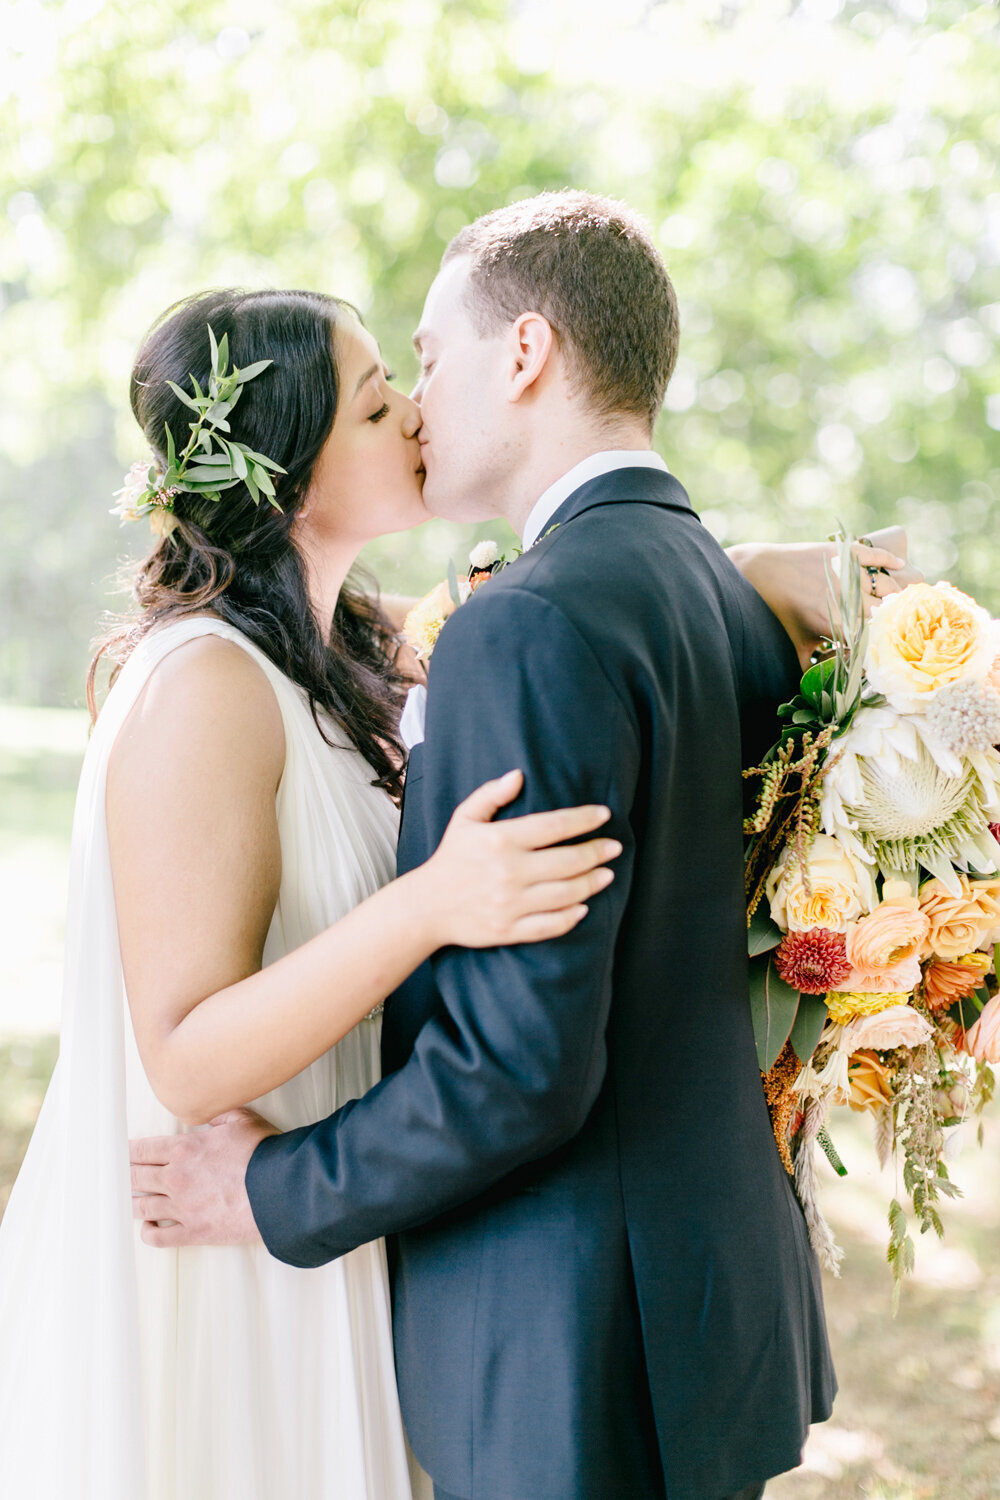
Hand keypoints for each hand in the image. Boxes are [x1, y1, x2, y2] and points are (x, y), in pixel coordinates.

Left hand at [130, 1107, 278, 1247]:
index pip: (142, 1150)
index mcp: (184, 1149)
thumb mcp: (242, 1120)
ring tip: (130, 1200)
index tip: (121, 1152)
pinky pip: (159, 1237)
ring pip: (142, 1206)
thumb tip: (209, 1118)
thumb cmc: (263, 1153)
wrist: (280, 1189)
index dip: (128, 1151)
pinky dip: (148, 1232)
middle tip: (119, 1174)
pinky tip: (148, 1226)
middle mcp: (176, 1178)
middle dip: (125, 1174)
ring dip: (133, 1202)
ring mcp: (182, 1208)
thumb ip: (220, 1116)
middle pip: (136, 1177)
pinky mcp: (193, 1232)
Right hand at [418, 769, 620, 949]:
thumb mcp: (464, 819)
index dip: (584, 819)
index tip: (604, 815)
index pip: (554, 826)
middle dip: (597, 852)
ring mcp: (509, 904)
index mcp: (500, 840)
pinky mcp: (508, 930)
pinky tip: (584, 906)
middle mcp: (508, 872)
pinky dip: (572, 916)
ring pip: (565, 894)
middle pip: (568, 861)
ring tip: (607, 874)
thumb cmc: (450, 858)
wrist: (426, 906)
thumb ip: (491, 794)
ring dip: (592, 883)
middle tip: (615, 847)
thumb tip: (519, 775)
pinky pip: (550, 925)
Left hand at [730, 527, 922, 667]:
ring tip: (901, 602)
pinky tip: (900, 566)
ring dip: (896, 594)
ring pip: (886, 585)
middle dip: (894, 620)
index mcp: (837, 622)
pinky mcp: (843, 551)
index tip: (889, 647)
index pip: (874, 636)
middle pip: (886, 611)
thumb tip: (824, 691)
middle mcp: (846, 596)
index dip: (884, 642)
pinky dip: (890, 559)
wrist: (757, 572)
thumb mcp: (793, 645)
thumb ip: (811, 669)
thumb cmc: (775, 613)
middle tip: (900, 625)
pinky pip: (874, 554)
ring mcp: (847, 572)